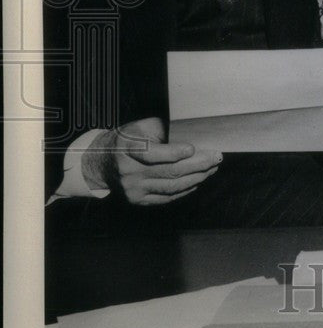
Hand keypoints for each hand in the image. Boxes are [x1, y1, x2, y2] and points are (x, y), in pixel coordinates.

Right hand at [82, 117, 221, 205]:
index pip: (152, 153)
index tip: (193, 149)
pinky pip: (166, 197)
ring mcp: (133, 188)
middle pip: (169, 171)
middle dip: (198, 165)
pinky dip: (185, 190)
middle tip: (216, 158)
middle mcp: (128, 171)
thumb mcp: (139, 126)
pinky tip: (197, 181)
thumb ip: (161, 129)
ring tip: (212, 169)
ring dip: (197, 178)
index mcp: (127, 148)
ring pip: (171, 186)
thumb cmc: (128, 139)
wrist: (102, 161)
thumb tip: (191, 131)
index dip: (174, 153)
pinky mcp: (137, 200)